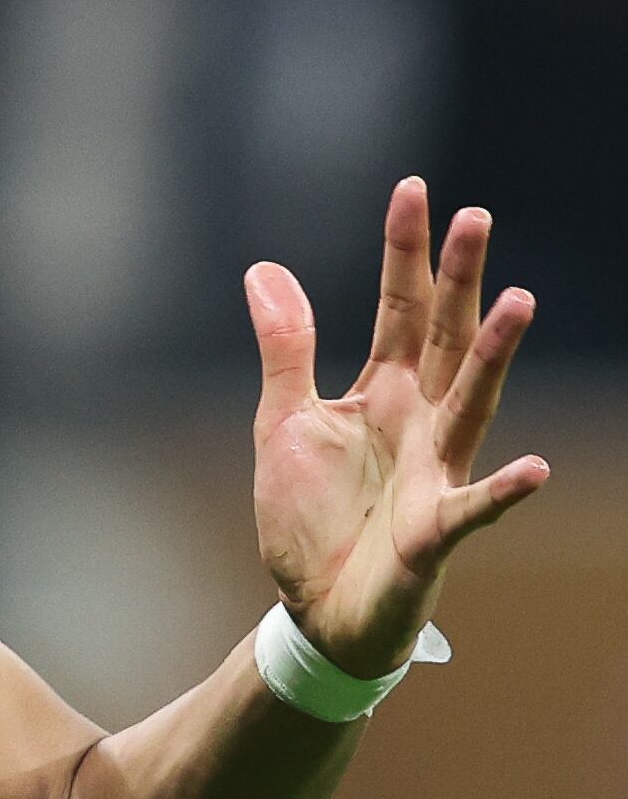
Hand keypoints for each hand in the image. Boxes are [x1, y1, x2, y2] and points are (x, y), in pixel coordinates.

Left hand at [245, 178, 548, 677]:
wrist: (314, 611)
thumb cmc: (311, 517)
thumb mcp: (284, 422)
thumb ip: (285, 349)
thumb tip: (264, 268)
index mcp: (384, 392)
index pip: (399, 309)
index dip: (404, 253)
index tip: (413, 188)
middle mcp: (420, 422)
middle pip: (446, 340)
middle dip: (460, 281)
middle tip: (477, 216)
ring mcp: (435, 473)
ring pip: (473, 404)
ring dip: (496, 356)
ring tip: (520, 303)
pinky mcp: (434, 532)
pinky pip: (474, 508)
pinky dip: (503, 491)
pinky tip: (535, 468)